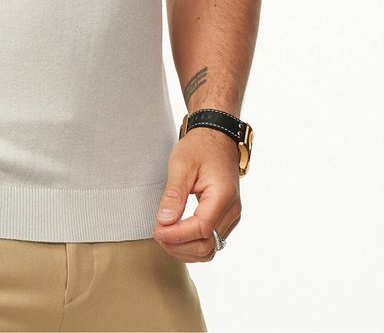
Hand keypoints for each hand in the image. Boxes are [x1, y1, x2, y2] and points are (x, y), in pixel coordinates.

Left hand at [153, 126, 240, 262]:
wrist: (217, 139)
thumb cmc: (199, 148)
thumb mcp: (181, 164)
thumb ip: (173, 194)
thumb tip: (164, 222)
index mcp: (223, 195)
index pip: (201, 228)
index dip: (177, 235)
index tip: (157, 230)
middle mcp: (232, 210)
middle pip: (207, 245)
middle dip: (179, 246)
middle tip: (157, 233)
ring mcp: (231, 216)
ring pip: (210, 249)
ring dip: (185, 250)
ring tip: (164, 237)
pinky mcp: (226, 219)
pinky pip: (211, 241)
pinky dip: (192, 245)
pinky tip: (175, 236)